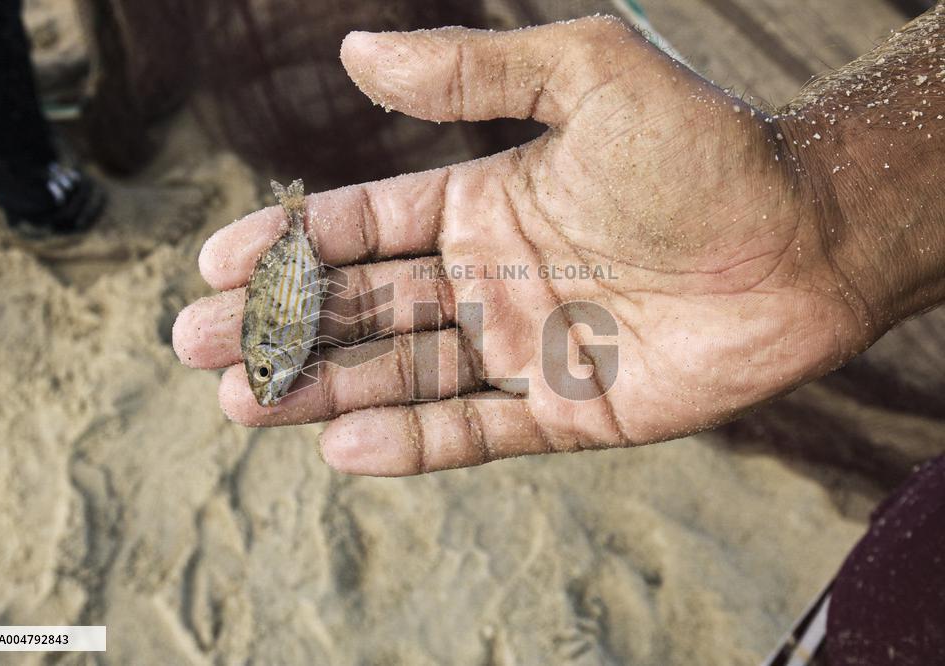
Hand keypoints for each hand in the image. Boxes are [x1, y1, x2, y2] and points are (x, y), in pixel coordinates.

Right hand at [173, 17, 875, 475]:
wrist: (806, 238)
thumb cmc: (705, 150)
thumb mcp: (585, 75)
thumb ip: (472, 69)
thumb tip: (354, 52)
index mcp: (484, 205)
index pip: (363, 228)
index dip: (289, 245)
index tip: (217, 263)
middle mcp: (491, 280)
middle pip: (363, 307)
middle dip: (282, 325)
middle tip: (199, 344)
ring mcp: (523, 348)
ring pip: (400, 374)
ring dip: (321, 387)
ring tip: (241, 400)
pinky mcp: (566, 409)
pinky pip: (472, 428)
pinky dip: (409, 439)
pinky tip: (339, 443)